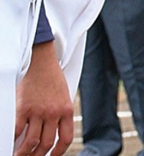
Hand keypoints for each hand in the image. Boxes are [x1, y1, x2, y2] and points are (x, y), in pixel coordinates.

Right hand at [14, 41, 72, 155]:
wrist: (42, 62)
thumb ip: (60, 113)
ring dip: (24, 153)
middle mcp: (53, 113)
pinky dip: (13, 139)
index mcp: (66, 110)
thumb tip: (52, 131)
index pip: (65, 138)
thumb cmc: (52, 78)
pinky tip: (11, 142)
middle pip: (46, 143)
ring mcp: (38, 112)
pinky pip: (17, 130)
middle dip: (39, 155)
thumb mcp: (64, 95)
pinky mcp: (23, 108)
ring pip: (31, 141)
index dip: (59, 152)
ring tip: (20, 155)